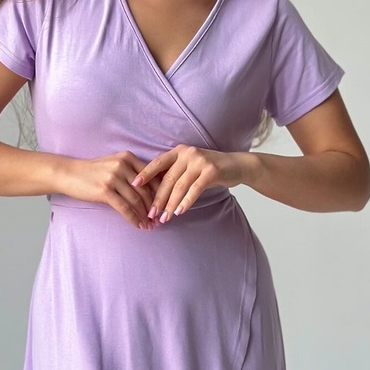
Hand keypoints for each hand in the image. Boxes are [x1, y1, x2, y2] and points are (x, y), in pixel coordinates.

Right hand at [61, 151, 160, 229]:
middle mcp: (122, 165)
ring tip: (151, 225)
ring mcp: (113, 178)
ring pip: (136, 200)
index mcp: (128, 157)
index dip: (160, 192)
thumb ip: (131, 172)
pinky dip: (134, 218)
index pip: (151, 176)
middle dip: (154, 207)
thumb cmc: (93, 171)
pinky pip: (124, 208)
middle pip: (145, 190)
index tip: (165, 204)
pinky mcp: (105, 191)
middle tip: (160, 219)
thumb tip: (152, 189)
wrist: (69, 174)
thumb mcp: (114, 164)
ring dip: (145, 215)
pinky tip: (139, 226)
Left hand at [131, 145, 247, 222]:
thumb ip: (175, 173)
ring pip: (179, 186)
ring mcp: (200, 162)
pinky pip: (194, 190)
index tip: (133, 185)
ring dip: (170, 204)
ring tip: (164, 218)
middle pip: (167, 179)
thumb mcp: (190, 166)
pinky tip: (179, 212)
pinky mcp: (211, 171)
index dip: (145, 174)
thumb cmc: (209, 169)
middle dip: (157, 198)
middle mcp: (187, 153)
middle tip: (150, 213)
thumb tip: (154, 192)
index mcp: (179, 151)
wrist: (236, 165)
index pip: (158, 162)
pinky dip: (185, 202)